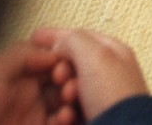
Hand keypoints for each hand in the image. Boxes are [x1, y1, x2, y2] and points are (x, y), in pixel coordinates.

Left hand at [0, 39, 70, 124]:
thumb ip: (22, 55)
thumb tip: (55, 51)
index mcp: (27, 71)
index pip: (57, 60)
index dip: (67, 61)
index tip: (65, 67)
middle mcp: (37, 89)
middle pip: (68, 80)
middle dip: (74, 81)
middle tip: (68, 87)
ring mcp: (40, 111)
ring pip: (69, 102)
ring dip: (74, 101)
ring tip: (66, 104)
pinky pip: (62, 122)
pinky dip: (68, 119)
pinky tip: (63, 117)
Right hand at [30, 27, 147, 122]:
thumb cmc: (116, 97)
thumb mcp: (96, 56)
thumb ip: (74, 40)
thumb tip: (59, 44)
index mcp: (113, 53)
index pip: (80, 36)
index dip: (56, 35)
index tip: (35, 37)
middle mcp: (107, 74)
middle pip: (70, 63)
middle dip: (59, 69)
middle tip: (59, 77)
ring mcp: (99, 97)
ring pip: (66, 88)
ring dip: (61, 93)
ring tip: (68, 99)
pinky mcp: (92, 118)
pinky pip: (67, 111)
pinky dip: (63, 113)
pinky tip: (66, 115)